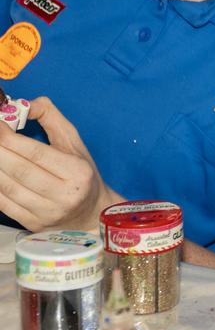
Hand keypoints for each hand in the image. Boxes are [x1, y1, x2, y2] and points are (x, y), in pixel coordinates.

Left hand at [0, 97, 118, 230]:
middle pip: (20, 170)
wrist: (91, 213)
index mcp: (78, 172)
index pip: (37, 153)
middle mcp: (65, 195)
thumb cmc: (82, 173)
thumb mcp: (74, 142)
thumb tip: (24, 105)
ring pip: (8, 187)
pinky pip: (4, 204)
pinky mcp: (34, 224)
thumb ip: (51, 118)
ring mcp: (48, 213)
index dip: (11, 139)